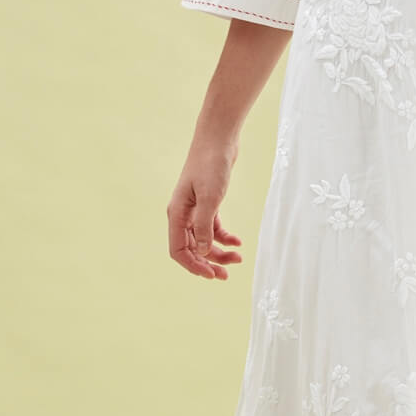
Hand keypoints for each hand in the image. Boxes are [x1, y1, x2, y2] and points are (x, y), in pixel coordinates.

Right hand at [168, 143, 243, 279]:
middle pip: (191, 248)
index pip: (178, 250)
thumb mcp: (210, 197)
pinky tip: (238, 242)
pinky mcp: (207, 203)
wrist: (218, 139)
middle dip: (207, 263)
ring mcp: (194, 209)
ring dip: (218, 252)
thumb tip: (201, 252)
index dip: (193, 266)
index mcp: (176, 214)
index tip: (212, 275)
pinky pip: (213, 228)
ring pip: (203, 240)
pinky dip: (224, 237)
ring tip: (238, 258)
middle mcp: (182, 214)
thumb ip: (204, 225)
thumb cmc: (211, 165)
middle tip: (226, 275)